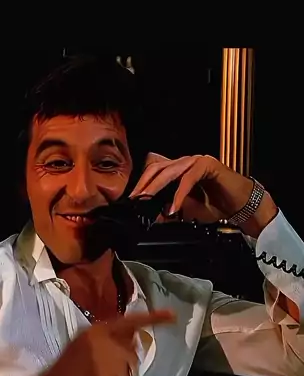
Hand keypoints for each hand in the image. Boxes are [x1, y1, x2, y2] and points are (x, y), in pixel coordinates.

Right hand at [8, 309, 175, 375]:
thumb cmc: (59, 374)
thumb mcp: (81, 346)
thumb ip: (105, 341)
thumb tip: (132, 340)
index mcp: (96, 332)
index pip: (130, 322)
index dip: (153, 319)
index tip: (172, 316)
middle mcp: (107, 344)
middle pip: (132, 356)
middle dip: (122, 368)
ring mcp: (111, 365)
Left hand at [129, 152, 274, 227]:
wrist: (243, 206)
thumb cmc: (218, 206)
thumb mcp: (188, 211)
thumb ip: (171, 209)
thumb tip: (153, 214)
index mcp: (180, 170)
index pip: (155, 172)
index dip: (142, 183)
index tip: (132, 199)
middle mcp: (186, 162)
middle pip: (157, 168)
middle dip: (144, 184)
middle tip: (134, 199)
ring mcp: (197, 161)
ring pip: (170, 170)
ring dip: (156, 187)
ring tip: (146, 200)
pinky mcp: (208, 165)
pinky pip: (188, 178)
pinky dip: (179, 194)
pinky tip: (173, 207)